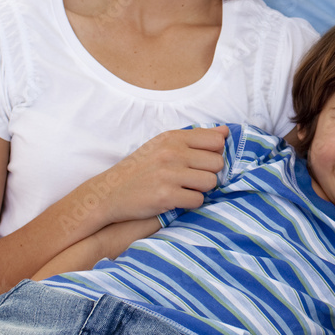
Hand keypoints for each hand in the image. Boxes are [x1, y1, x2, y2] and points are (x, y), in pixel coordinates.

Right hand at [76, 125, 229, 225]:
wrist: (108, 193)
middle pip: (217, 163)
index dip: (214, 154)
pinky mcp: (166, 195)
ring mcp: (169, 173)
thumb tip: (225, 131)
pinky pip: (198, 200)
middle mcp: (172, 152)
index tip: (201, 162)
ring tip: (184, 189)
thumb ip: (196, 138)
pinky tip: (176, 200)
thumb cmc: (140, 169)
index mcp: (173, 137)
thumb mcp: (164, 145)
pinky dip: (191, 203)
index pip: (216, 141)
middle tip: (191, 179)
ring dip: (201, 190)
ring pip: (211, 183)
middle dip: (209, 174)